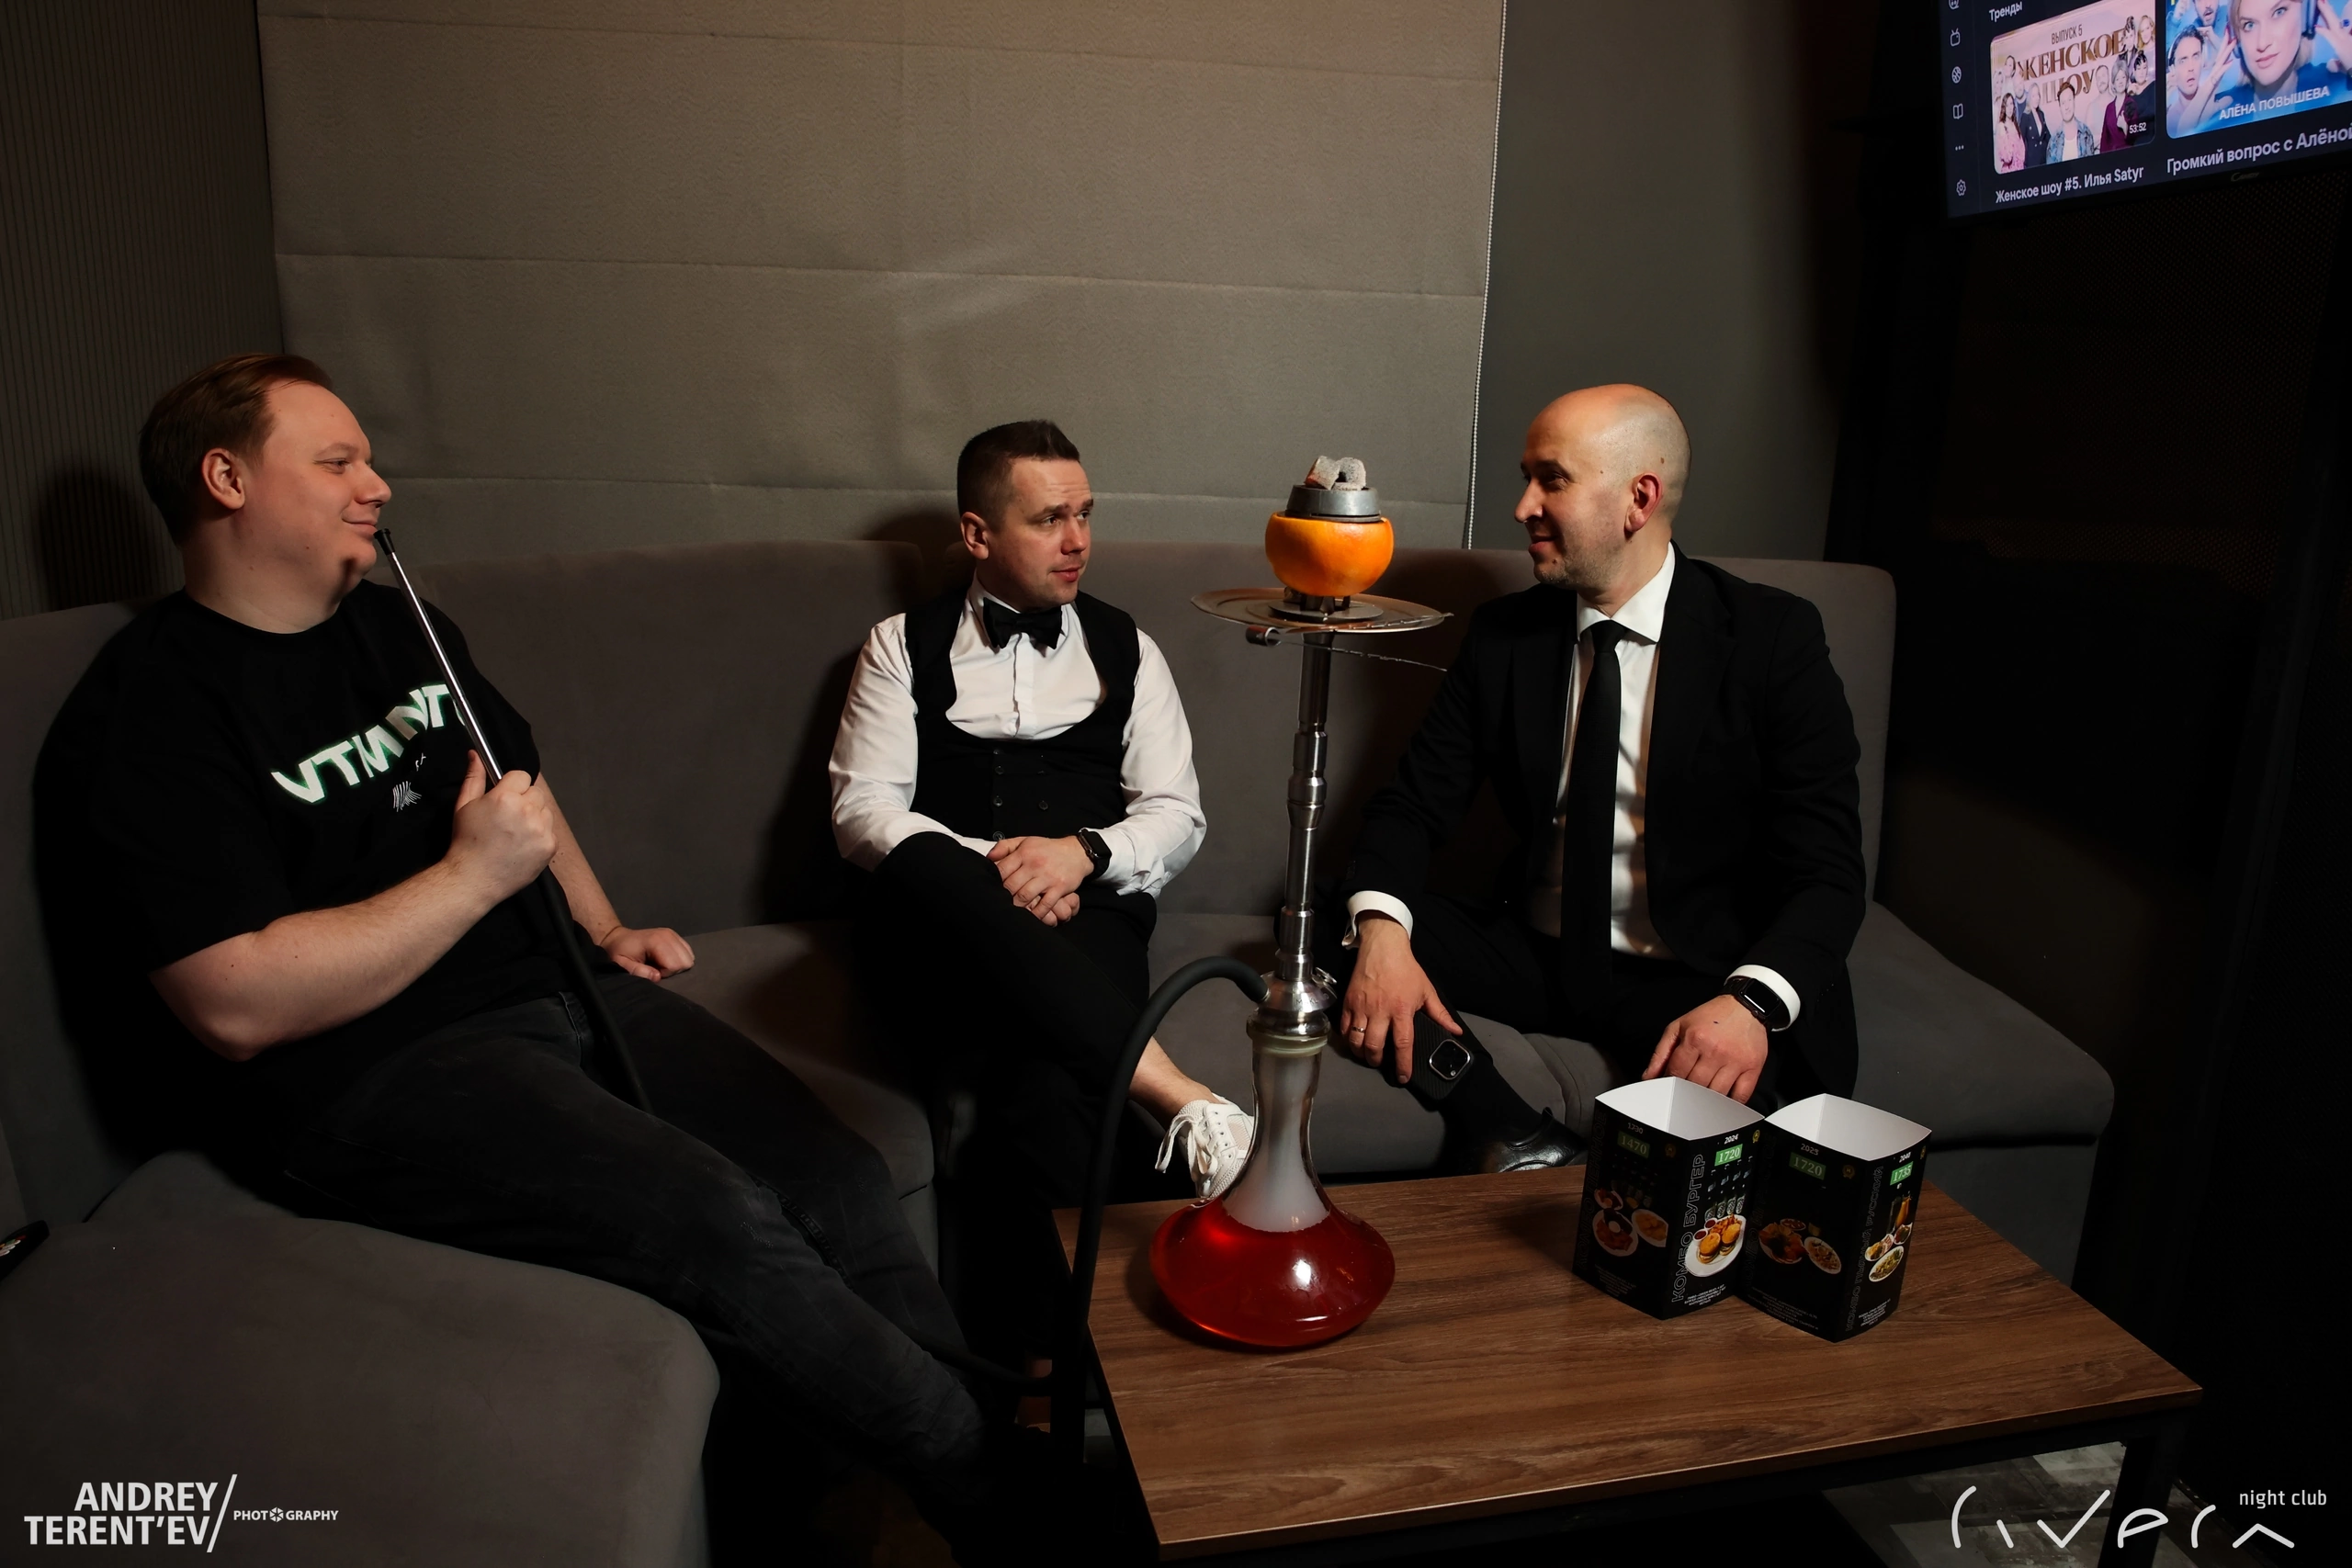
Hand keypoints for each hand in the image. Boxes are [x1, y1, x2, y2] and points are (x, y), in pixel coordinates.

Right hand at [447, 752, 556, 900]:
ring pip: (545, 810)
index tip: (503, 798)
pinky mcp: (550, 846)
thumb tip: (475, 754)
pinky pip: (551, 830)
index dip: (512, 785)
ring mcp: (541, 830)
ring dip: (534, 816)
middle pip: (535, 792)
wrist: (473, 878)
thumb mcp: (463, 806)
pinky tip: (523, 844)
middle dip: (524, 800)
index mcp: (505, 798)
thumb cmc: (466, 841)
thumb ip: (474, 777)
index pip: (521, 776)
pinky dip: (540, 834)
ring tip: (515, 832)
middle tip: (508, 817)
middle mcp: (527, 811)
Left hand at [598, 925, 694, 980]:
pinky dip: (679, 959)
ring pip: (689, 957)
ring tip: (661, 964)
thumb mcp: (622, 964)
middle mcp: (668, 935)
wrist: (619, 938)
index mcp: (656, 941)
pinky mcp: (675, 935)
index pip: (675, 965)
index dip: (665, 973)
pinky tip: (666, 959)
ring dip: (677, 965)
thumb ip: (639, 971)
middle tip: (657, 968)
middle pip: (686, 961)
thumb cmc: (619, 952)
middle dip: (673, 970)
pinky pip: (688, 952)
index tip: (652, 971)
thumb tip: (657, 977)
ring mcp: (673, 934)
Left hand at [989, 835, 1092, 922]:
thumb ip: (1005, 846)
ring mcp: (1047, 877)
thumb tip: (989, 857)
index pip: (1002, 869)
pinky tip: (1032, 916)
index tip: (993, 887)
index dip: (995, 880)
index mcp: (1024, 853)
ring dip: (1017, 906)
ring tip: (1014, 910)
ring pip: (1025, 896)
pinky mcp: (1059, 888)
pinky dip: (1037, 913)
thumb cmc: (1047, 848)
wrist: (1077, 852)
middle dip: (1004, 896)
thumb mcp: (1026, 841)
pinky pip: (1045, 904)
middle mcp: (1034, 864)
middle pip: (1011, 886)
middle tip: (1001, 902)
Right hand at [1336, 914, 1457, 1082]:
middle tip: (1380, 1063)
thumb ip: (1440, 1014)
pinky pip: (1344, 1028)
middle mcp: (1380, 1011)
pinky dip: (1348, 1039)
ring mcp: (1361, 1007)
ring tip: (1366, 1055)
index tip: (1403, 1077)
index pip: (1402, 1044)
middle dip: (1376, 1061)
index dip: (1403, 1064)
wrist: (1383, 947)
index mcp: (1402, 1010)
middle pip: (1374, 1046)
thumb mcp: (1427, 990)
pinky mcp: (1348, 1002)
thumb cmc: (1407, 969)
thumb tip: (1457, 1032)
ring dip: (1361, 1053)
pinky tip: (1354, 1041)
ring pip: (1356, 1041)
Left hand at [1643, 995, 1769, 1103]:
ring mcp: (1735, 1061)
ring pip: (1715, 1095)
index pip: (1676, 1072)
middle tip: (1684, 1091)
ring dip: (1705, 1100)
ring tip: (1701, 1097)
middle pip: (1694, 1085)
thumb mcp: (1679, 1026)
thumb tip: (1649, 1076)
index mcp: (1695, 1039)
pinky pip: (1741, 1096)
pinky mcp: (1753, 1068)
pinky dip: (1730, 1104)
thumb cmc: (1712, 1016)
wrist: (1745, 1006)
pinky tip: (1722, 1102)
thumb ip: (1661, 1052)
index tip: (1669, 1085)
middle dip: (1685, 1091)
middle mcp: (1715, 1051)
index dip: (1669, 1081)